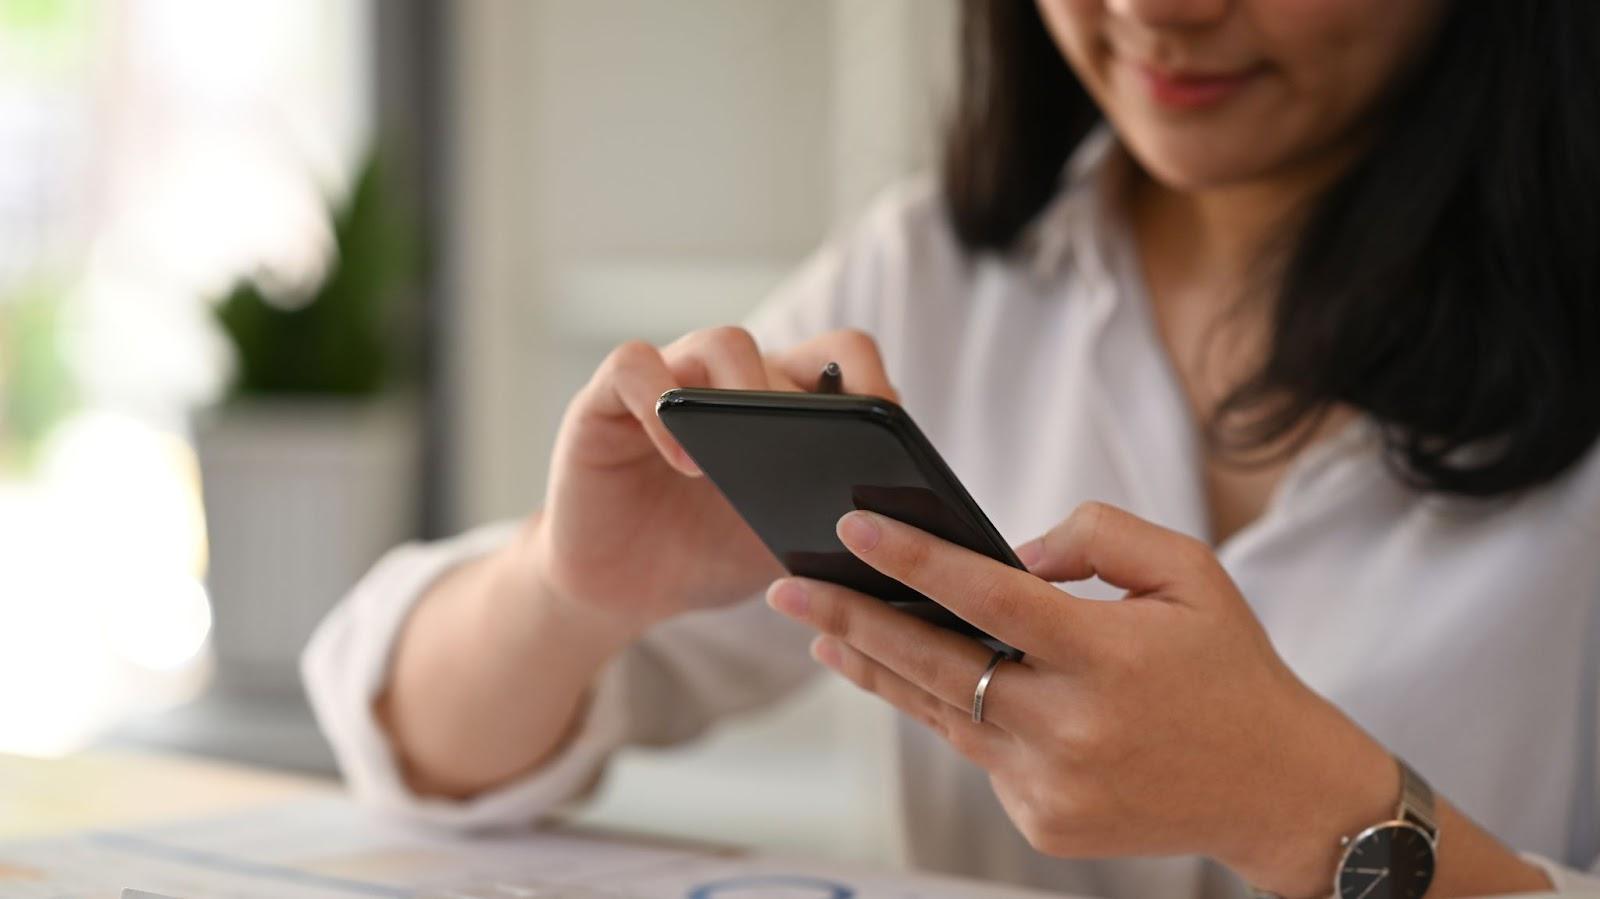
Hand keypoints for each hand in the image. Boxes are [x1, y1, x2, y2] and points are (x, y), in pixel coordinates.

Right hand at [529, 326, 899, 635]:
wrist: (623, 589)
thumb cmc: (710, 554)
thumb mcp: (785, 542)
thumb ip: (833, 518)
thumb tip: (901, 521)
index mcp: (783, 405)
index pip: (841, 359)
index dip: (872, 384)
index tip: (891, 437)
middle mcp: (730, 380)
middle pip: (788, 345)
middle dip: (812, 392)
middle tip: (823, 445)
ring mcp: (670, 383)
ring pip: (721, 340)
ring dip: (746, 387)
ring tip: (752, 447)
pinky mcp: (607, 400)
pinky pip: (636, 367)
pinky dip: (663, 402)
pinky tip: (686, 459)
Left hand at [766, 501, 1397, 896]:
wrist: (1275, 790)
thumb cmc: (1229, 668)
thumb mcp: (1190, 573)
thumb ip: (1099, 538)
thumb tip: (1011, 554)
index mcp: (1105, 655)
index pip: (986, 597)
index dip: (913, 559)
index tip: (851, 527)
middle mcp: (1069, 726)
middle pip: (933, 663)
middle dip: (850, 619)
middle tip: (789, 587)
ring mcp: (1049, 784)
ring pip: (938, 712)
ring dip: (875, 669)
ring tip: (821, 630)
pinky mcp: (1039, 822)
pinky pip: (978, 753)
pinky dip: (953, 712)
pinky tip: (918, 678)